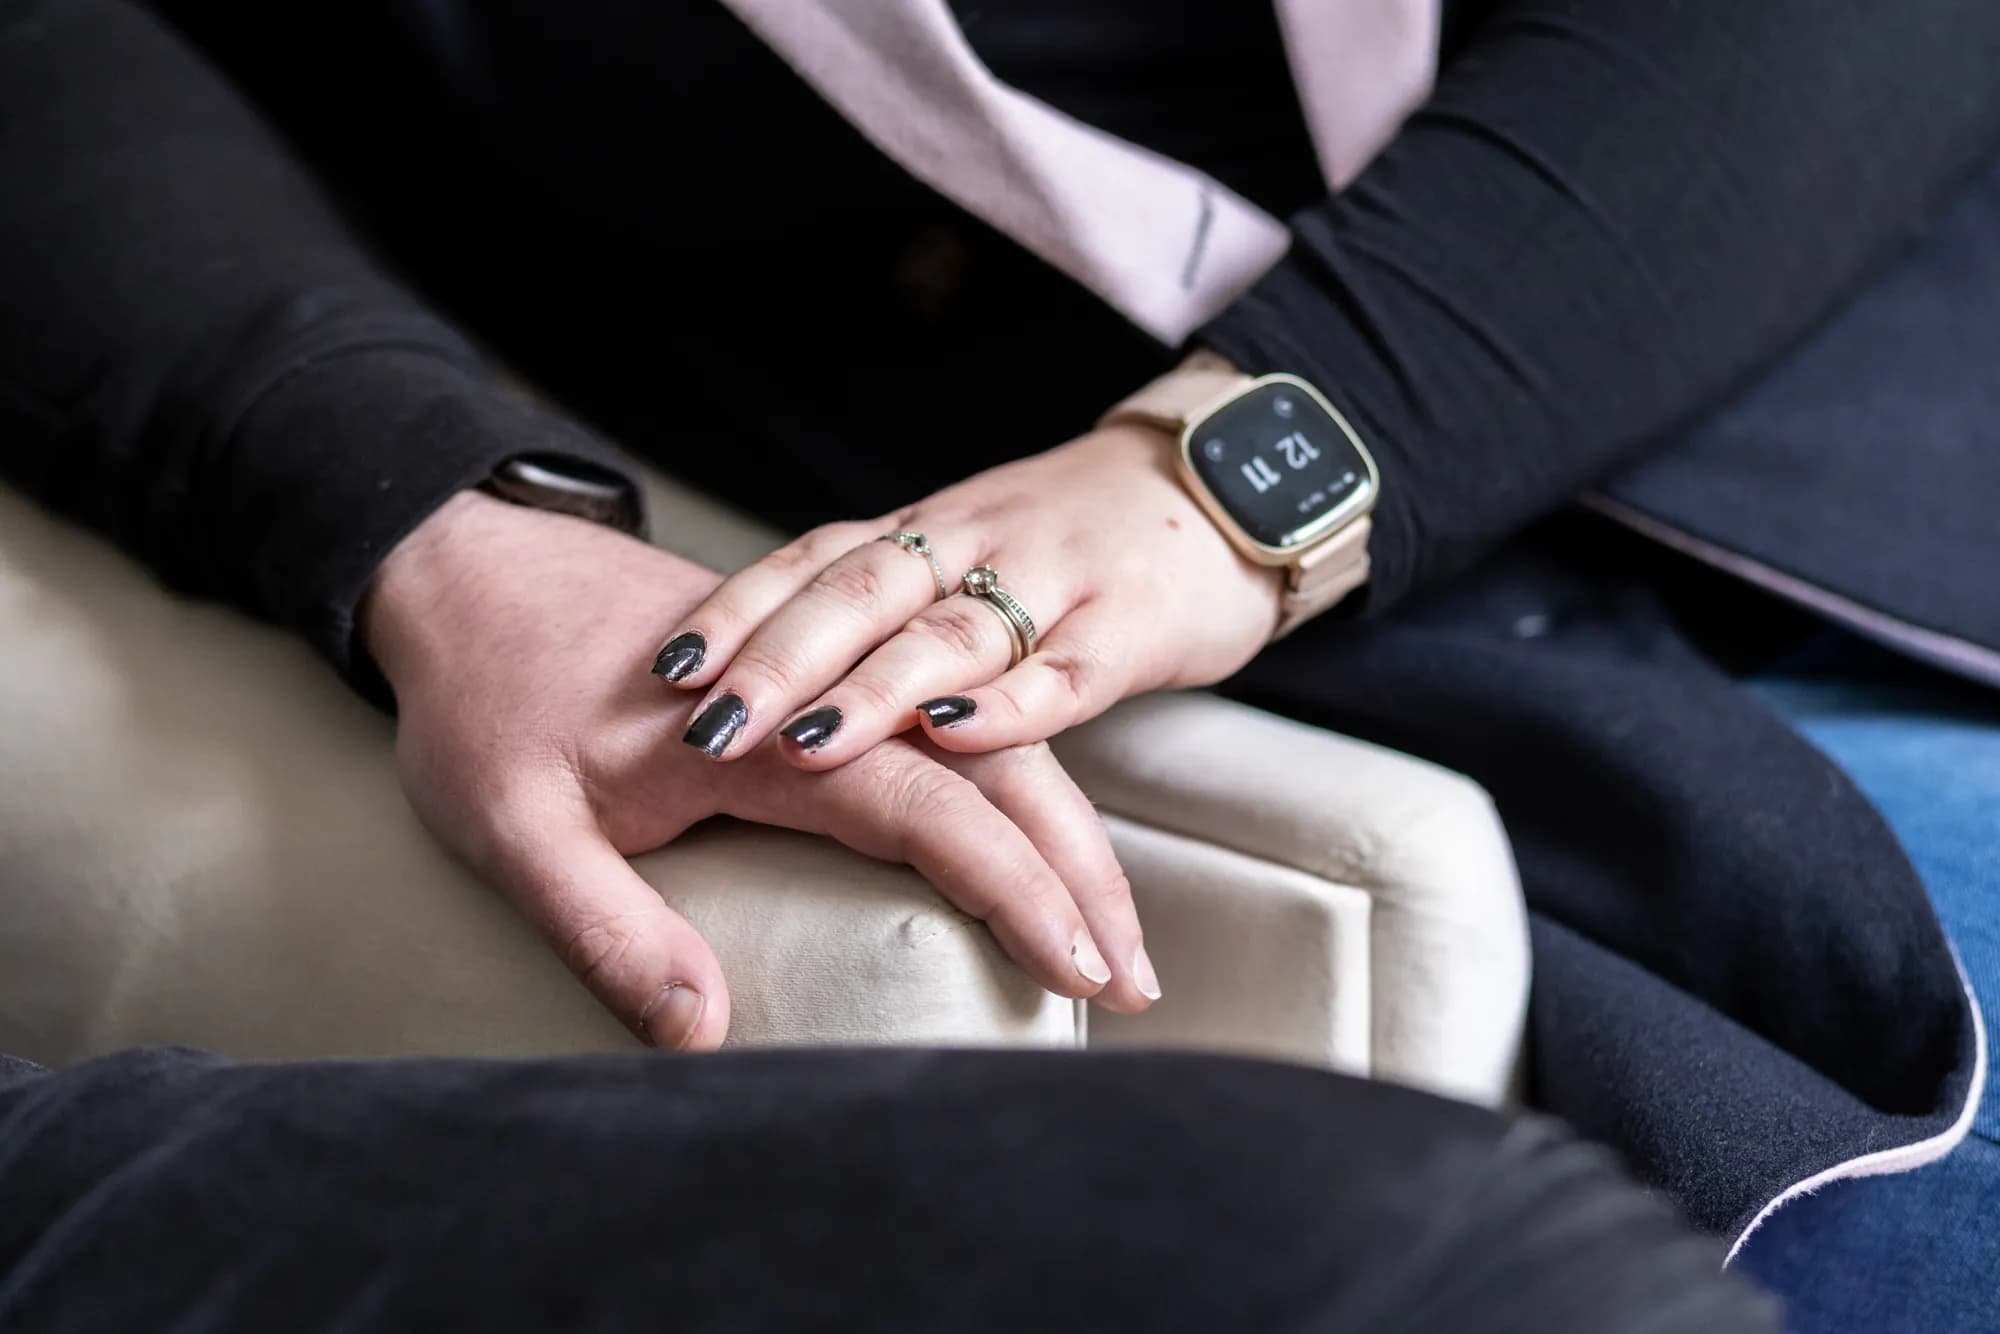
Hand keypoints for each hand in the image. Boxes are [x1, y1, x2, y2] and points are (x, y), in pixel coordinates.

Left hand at [363, 492, 1159, 1048]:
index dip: (1014, 886)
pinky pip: (947, 735)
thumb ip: (606, 930)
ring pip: (987, 745)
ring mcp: (828, 680)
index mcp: (766, 729)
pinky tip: (1038, 853)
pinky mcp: (821, 685)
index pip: (931, 805)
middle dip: (1076, 872)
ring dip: (1061, 836)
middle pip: (994, 772)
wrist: (470, 575)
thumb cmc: (489, 700)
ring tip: (1109, 931)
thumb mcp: (514, 827)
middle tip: (1130, 978)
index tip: (1077, 966)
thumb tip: (703, 1032)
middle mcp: (822, 692)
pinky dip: (1011, 797)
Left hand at [655, 421, 1282, 768]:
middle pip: (861, 597)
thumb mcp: (972, 557)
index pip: (813, 561)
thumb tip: (771, 691)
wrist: (1229, 485)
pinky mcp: (1130, 627)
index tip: (667, 668)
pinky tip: (956, 738)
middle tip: (705, 728)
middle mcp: (973, 546)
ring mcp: (1053, 581)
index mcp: (923, 533)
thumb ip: (888, 613)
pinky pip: (1065, 670)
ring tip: (800, 748)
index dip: (740, 610)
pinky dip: (1010, 706)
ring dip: (871, 693)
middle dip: (777, 664)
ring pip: (948, 634)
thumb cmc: (1078, 544)